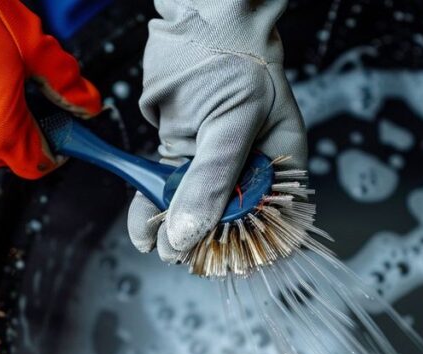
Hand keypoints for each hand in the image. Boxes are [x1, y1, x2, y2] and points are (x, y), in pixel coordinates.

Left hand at [128, 0, 307, 261]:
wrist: (200, 21)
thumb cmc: (236, 60)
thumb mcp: (231, 122)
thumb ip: (209, 178)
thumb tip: (187, 232)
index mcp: (281, 166)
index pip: (272, 225)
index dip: (247, 248)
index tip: (219, 260)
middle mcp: (248, 172)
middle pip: (227, 226)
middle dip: (201, 242)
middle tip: (176, 252)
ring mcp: (213, 166)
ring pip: (192, 213)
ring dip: (171, 231)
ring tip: (155, 243)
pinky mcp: (182, 157)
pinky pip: (167, 193)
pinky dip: (151, 211)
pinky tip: (141, 230)